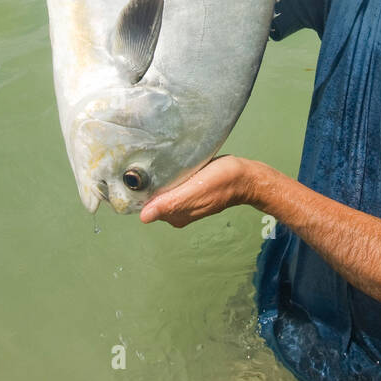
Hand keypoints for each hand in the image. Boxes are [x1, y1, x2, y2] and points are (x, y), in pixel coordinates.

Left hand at [140, 156, 257, 227]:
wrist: (244, 176)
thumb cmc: (222, 181)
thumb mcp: (194, 190)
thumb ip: (171, 203)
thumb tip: (144, 217)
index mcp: (175, 215)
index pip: (146, 206)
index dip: (139, 193)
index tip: (136, 176)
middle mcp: (177, 211)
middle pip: (152, 198)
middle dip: (148, 184)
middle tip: (149, 164)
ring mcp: (183, 201)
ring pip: (161, 190)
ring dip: (158, 179)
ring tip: (161, 163)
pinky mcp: (189, 190)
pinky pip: (171, 184)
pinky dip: (169, 176)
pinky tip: (173, 167)